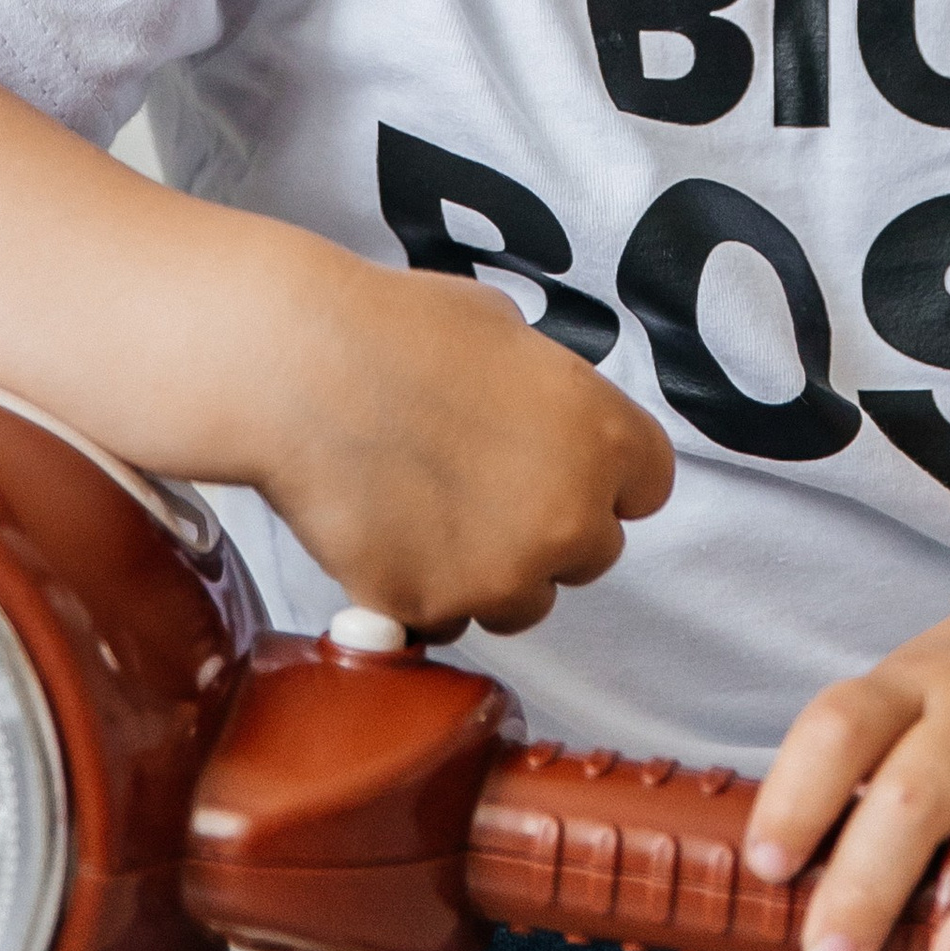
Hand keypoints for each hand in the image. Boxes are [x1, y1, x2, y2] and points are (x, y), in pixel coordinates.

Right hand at [259, 249, 674, 638]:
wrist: (301, 370)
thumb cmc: (397, 329)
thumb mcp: (505, 331)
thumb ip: (549, 391)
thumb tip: (543, 415)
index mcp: (603, 436)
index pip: (648, 488)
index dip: (606, 477)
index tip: (565, 466)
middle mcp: (569, 516)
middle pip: (593, 552)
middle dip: (549, 528)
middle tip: (484, 486)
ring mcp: (501, 574)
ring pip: (525, 601)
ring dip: (494, 573)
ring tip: (432, 513)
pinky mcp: (432, 610)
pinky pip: (448, 621)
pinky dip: (425, 594)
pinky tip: (390, 537)